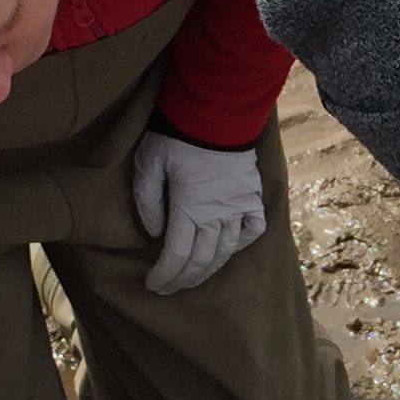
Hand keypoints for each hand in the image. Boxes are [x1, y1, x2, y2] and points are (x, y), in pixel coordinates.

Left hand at [130, 130, 267, 295]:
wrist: (216, 111)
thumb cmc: (177, 137)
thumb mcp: (148, 165)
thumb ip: (147, 202)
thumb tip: (154, 233)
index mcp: (189, 211)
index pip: (176, 257)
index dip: (165, 276)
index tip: (153, 285)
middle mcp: (216, 217)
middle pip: (201, 260)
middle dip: (183, 279)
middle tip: (169, 288)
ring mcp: (239, 208)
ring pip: (225, 251)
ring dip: (208, 269)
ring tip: (194, 277)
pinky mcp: (252, 196)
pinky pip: (253, 229)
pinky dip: (241, 243)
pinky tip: (228, 248)